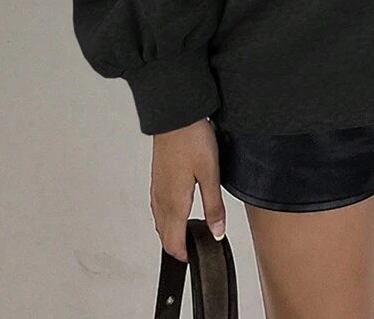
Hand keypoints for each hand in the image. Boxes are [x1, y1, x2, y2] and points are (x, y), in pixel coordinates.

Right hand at [150, 118, 225, 262]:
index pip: (173, 240)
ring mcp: (157, 187)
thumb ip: (213, 206)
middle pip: (164, 233)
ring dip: (169, 231)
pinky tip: (174, 210)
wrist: (175, 114)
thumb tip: (216, 232)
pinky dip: (165, 216)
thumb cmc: (192, 139)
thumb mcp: (210, 173)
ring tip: (185, 235)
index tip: (193, 259)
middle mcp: (161, 198)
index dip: (183, 253)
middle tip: (190, 251)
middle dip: (175, 245)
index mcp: (174, 202)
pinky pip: (157, 205)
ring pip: (159, 219)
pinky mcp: (157, 176)